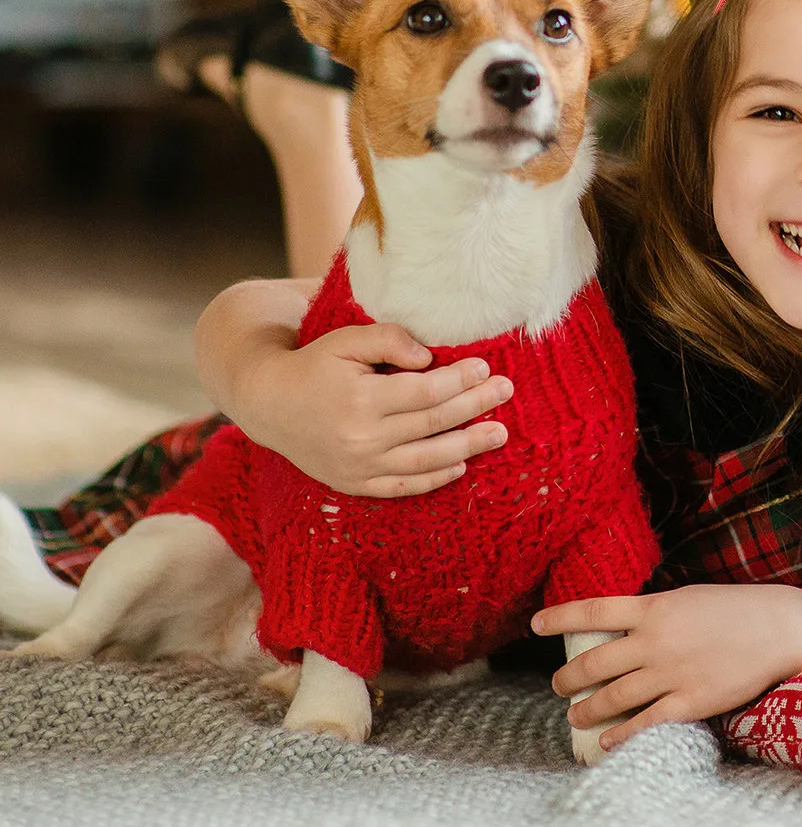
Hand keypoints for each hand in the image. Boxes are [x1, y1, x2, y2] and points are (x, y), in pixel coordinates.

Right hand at [243, 323, 512, 497]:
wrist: (269, 404)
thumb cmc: (315, 365)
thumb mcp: (346, 340)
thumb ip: (389, 339)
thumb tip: (430, 357)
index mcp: (360, 400)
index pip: (426, 392)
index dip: (460, 380)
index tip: (486, 367)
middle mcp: (362, 439)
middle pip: (433, 424)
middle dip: (475, 407)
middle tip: (506, 392)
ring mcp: (359, 467)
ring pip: (425, 461)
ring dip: (468, 447)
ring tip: (500, 434)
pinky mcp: (355, 484)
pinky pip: (403, 487)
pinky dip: (434, 479)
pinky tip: (461, 465)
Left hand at [535, 585, 801, 750]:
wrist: (779, 629)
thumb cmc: (738, 609)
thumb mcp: (690, 598)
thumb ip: (657, 613)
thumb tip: (627, 625)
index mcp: (655, 607)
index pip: (593, 610)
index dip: (559, 617)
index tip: (536, 624)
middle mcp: (654, 641)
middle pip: (593, 662)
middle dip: (568, 677)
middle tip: (559, 686)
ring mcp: (670, 673)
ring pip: (611, 697)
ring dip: (586, 709)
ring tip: (575, 716)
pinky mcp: (688, 703)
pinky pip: (643, 724)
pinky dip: (618, 736)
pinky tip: (605, 742)